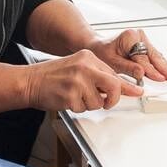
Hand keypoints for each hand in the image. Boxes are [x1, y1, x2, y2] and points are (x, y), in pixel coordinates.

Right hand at [23, 49, 141, 111]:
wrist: (29, 81)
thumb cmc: (53, 76)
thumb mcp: (78, 68)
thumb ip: (99, 76)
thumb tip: (123, 88)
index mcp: (89, 57)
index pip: (114, 73)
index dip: (125, 86)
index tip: (137, 92)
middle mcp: (85, 67)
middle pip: (114, 86)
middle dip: (113, 99)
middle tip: (108, 102)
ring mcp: (78, 81)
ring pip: (98, 101)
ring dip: (89, 104)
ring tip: (75, 96)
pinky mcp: (70, 95)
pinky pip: (84, 108)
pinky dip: (77, 108)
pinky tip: (67, 99)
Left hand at [89, 29, 166, 82]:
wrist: (98, 46)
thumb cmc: (102, 52)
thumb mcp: (111, 62)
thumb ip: (127, 68)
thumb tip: (141, 73)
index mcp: (131, 37)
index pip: (143, 58)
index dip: (152, 70)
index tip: (160, 78)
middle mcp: (139, 36)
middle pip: (154, 56)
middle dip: (165, 68)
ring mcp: (143, 40)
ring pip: (158, 56)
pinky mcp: (145, 45)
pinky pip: (156, 56)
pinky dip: (164, 63)